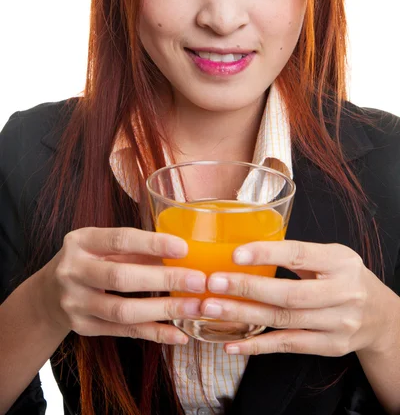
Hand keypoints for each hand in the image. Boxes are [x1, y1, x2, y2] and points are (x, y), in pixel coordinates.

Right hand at [38, 227, 205, 343]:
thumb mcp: (103, 246)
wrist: (48, 294)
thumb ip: (136, 249)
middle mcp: (73, 271)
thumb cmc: (88, 261)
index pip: (120, 239)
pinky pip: (124, 332)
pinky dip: (154, 333)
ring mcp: (75, 302)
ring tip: (194, 307)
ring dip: (163, 310)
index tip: (184, 248)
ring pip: (122, 310)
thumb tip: (182, 254)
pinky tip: (178, 334)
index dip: (153, 244)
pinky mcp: (83, 328)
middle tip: (198, 281)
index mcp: (81, 241)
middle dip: (164, 280)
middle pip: (121, 277)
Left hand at [199, 240, 396, 356]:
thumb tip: (248, 248)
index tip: (235, 254)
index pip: (299, 254)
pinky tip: (233, 344)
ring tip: (213, 308)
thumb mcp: (331, 256)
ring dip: (244, 315)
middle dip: (247, 288)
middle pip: (289, 293)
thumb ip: (298, 253)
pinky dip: (258, 345)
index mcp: (339, 261)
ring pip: (284, 320)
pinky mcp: (330, 346)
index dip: (266, 254)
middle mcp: (343, 293)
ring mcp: (338, 323)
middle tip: (214, 283)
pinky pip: (288, 345)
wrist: (380, 315)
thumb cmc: (345, 277)